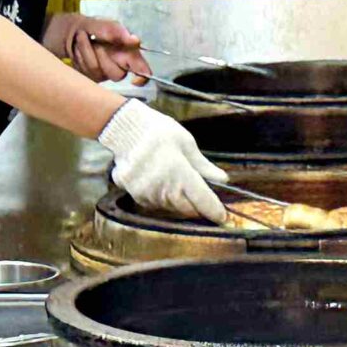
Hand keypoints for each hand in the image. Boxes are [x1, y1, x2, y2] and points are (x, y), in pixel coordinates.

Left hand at [45, 14, 150, 83]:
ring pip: (98, 72)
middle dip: (104, 56)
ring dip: (87, 51)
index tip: (136, 79)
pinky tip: (79, 49)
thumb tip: (135, 40)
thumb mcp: (102, 23)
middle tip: (97, 42)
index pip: (143, 71)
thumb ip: (117, 31)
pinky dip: (80, 57)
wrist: (69, 32)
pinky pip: (86, 72)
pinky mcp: (90, 78)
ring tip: (83, 39)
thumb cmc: (91, 27)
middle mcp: (119, 65)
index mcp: (129, 52)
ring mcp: (104, 74)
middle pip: (118, 75)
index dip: (142, 77)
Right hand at [98, 98, 226, 221]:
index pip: (203, 201)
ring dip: (180, 202)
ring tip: (176, 183)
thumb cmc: (158, 132)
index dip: (215, 211)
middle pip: (188, 210)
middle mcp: (165, 189)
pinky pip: (156, 205)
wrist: (124, 130)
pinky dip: (163, 199)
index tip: (222, 216)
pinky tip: (161, 183)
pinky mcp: (136, 196)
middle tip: (201, 197)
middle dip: (197, 207)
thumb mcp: (186, 143)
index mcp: (181, 174)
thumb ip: (203, 166)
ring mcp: (148, 194)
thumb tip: (222, 179)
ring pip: (172, 209)